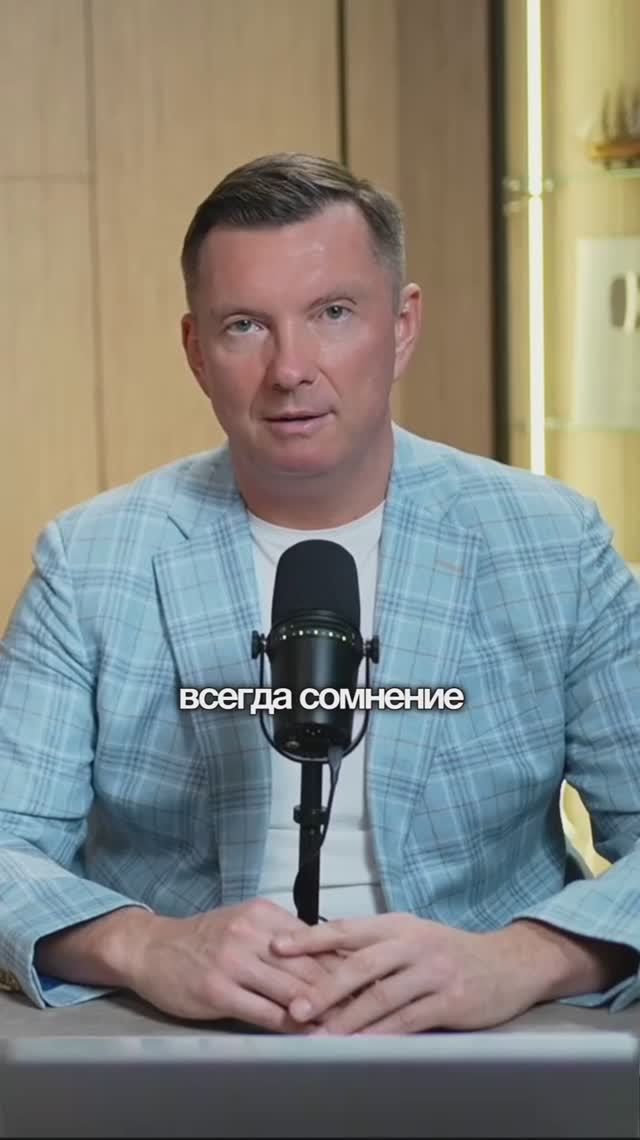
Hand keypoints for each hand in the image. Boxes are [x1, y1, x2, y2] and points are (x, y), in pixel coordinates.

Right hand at [126, 899, 347, 1031]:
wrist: (152, 948)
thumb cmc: (203, 939)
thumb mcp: (246, 924)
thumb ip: (283, 938)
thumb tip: (327, 959)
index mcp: (263, 914)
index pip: (316, 940)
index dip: (344, 963)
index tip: (368, 979)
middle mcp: (251, 933)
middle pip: (309, 965)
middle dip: (340, 990)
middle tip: (367, 1007)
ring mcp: (233, 961)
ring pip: (291, 989)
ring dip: (319, 1011)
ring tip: (344, 1026)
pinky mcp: (218, 990)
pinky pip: (263, 1011)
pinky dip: (289, 1025)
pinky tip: (305, 1034)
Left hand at [271, 913, 547, 1034]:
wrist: (508, 963)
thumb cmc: (449, 952)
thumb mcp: (410, 939)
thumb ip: (372, 949)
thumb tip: (319, 962)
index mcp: (397, 925)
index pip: (345, 927)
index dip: (310, 938)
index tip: (276, 946)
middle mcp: (413, 944)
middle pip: (361, 964)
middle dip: (325, 987)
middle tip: (296, 1008)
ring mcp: (433, 972)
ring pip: (382, 996)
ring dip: (349, 1018)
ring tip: (321, 1036)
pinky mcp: (451, 1000)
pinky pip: (410, 1019)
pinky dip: (383, 1034)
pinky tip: (363, 1047)